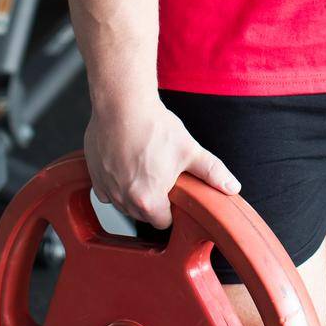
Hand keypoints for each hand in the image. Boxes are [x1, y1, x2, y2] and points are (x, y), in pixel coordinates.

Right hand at [83, 100, 241, 228]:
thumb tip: (233, 187)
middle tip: (161, 176)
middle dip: (153, 202)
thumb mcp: (189, 150)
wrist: (122, 103)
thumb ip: (212, 172)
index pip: (163, 222)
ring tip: (145, 166)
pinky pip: (105, 190)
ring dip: (133, 193)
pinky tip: (125, 164)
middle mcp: (123, 200)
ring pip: (123, 203)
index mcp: (148, 201)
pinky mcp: (92, 174)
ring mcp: (105, 187)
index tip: (174, 193)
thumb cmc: (155, 127)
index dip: (171, 209)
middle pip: (142, 215)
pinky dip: (115, 183)